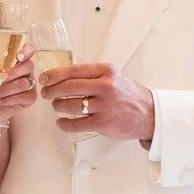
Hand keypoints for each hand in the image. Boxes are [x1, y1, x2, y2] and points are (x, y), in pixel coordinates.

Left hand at [0, 46, 37, 123]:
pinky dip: (11, 99)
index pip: (28, 51)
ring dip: (8, 89)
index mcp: (17, 62)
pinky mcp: (30, 98)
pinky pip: (25, 96)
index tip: (19, 56)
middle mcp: (26, 71)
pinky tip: (2, 101)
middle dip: (13, 73)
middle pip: (28, 66)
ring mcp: (30, 84)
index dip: (27, 51)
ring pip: (24, 83)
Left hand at [39, 62, 154, 143]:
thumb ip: (93, 75)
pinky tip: (61, 122)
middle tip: (45, 93)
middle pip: (68, 87)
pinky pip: (76, 124)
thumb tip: (65, 76)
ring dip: (58, 106)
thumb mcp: (114, 77)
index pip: (73, 70)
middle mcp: (105, 86)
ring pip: (70, 105)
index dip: (54, 74)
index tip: (44, 78)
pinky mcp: (102, 123)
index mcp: (106, 71)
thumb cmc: (129, 95)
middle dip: (52, 90)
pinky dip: (65, 124)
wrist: (149, 114)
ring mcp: (103, 106)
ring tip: (56, 106)